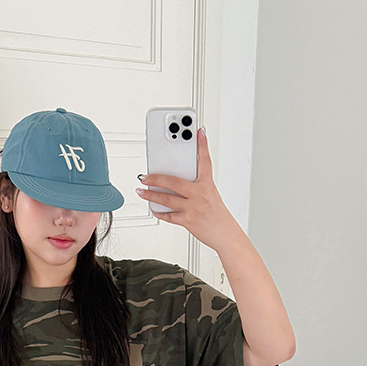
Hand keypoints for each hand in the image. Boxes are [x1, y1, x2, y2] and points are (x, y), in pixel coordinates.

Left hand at [137, 127, 241, 250]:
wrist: (225, 234)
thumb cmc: (217, 214)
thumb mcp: (211, 194)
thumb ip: (196, 185)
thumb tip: (177, 181)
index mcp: (207, 185)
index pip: (205, 161)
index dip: (202, 145)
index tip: (198, 131)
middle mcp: (200, 194)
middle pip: (174, 182)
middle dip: (156, 178)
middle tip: (145, 175)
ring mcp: (193, 208)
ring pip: (167, 199)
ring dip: (151, 195)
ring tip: (141, 191)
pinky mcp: (188, 221)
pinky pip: (170, 216)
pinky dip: (160, 212)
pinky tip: (154, 208)